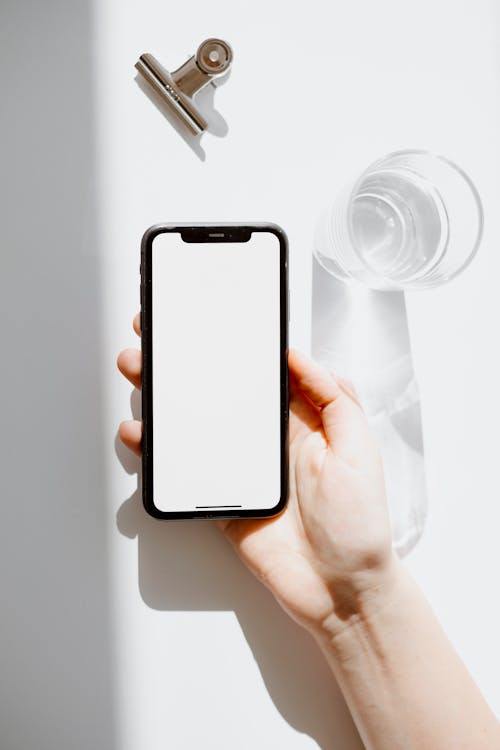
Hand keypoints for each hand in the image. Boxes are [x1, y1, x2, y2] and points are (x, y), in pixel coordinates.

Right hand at [118, 315, 398, 639]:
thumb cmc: (358, 522)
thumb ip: (333, 397)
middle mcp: (264, 438)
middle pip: (217, 392)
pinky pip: (182, 469)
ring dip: (162, 398)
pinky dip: (155, 452)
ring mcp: (238, 468)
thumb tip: (297, 354)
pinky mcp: (218, 498)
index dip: (232, 345)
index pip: (259, 372)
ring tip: (138, 371)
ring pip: (193, 424)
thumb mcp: (358, 448)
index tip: (205, 319)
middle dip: (184, 363)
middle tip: (156, 337)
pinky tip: (140, 432)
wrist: (339, 590)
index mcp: (299, 419)